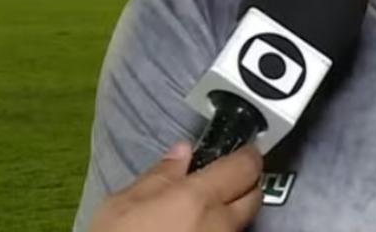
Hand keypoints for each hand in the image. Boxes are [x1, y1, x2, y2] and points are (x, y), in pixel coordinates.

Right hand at [89, 142, 263, 231]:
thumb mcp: (122, 205)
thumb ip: (159, 176)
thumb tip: (183, 151)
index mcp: (199, 199)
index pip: (246, 167)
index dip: (247, 156)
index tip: (242, 151)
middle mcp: (220, 225)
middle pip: (254, 197)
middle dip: (245, 184)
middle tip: (225, 179)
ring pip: (240, 223)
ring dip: (229, 213)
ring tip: (204, 210)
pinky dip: (218, 231)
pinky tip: (196, 231)